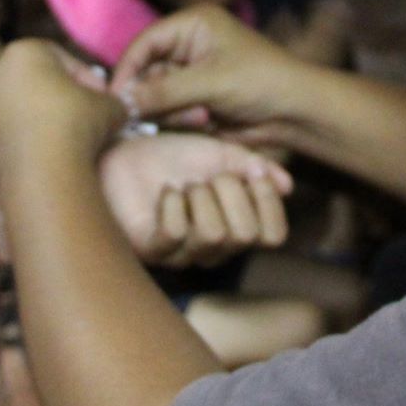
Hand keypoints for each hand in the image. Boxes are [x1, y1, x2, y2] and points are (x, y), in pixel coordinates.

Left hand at [0, 39, 126, 165]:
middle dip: (66, 98)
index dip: (89, 78)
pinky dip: (35, 139)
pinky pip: (17, 132)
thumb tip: (113, 109)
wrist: (43, 170)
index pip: (63, 58)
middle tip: (90, 116)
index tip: (103, 97)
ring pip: (26, 108)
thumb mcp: (109, 105)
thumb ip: (110, 100)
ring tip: (75, 138)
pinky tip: (56, 153)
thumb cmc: (76, 122)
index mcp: (23, 52)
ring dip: (50, 120)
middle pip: (40, 82)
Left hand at [99, 132, 292, 266]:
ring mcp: (181, 254)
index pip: (273, 236)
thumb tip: (285, 185)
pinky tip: (164, 193)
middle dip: (230, 191)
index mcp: (234, 225)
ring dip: (199, 197)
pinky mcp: (150, 250)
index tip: (253, 174)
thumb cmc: (168, 155)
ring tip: (183, 186)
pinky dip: (172, 204)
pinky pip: (176, 233)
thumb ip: (254, 166)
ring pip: (214, 234)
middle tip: (206, 177)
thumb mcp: (219, 152)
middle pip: (245, 234)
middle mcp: (212, 248)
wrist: (119, 151)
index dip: (269, 204)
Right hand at [110, 5, 307, 142]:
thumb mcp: (210, 83)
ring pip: (156, 96)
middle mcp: (188, 46)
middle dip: (154, 95)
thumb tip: (121, 101)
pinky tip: (207, 121)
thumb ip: (163, 91)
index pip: (145, 42)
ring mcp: (192, 74)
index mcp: (193, 25)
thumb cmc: (261, 83)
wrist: (296, 113)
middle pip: (146, 71)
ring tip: (202, 116)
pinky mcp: (196, 99)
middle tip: (159, 114)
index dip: (127, 69)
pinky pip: (171, 112)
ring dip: (172, 111)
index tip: (114, 97)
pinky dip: (181, 120)